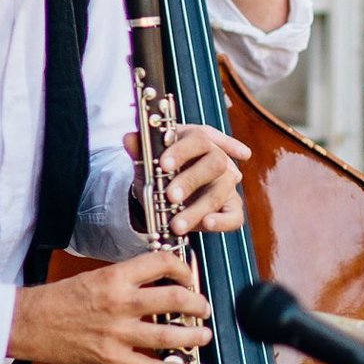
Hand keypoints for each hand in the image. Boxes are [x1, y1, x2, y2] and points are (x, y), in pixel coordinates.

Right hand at [11, 252, 210, 363]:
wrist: (29, 323)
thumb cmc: (59, 300)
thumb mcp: (94, 278)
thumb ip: (126, 280)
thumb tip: (157, 282)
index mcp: (115, 277)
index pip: (162, 263)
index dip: (184, 269)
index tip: (188, 277)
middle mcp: (120, 303)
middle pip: (175, 299)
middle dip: (198, 304)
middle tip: (203, 308)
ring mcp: (118, 333)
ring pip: (170, 335)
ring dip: (194, 336)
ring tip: (203, 335)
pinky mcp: (112, 359)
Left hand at [124, 118, 249, 237]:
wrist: (163, 194)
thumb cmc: (159, 171)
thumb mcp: (147, 160)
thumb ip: (140, 150)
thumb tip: (129, 139)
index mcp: (197, 139)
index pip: (198, 138)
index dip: (182, 151)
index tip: (163, 166)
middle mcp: (216, 158)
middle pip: (215, 163)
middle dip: (191, 180)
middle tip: (170, 197)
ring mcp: (225, 183)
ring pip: (220, 192)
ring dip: (198, 209)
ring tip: (177, 225)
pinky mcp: (230, 207)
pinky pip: (234, 216)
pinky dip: (222, 221)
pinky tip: (206, 225)